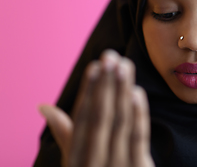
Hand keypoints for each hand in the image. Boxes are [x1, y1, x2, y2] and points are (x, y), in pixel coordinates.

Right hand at [39, 50, 153, 166]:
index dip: (89, 92)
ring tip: (124, 65)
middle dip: (106, 85)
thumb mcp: (76, 159)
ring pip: (119, 124)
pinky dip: (138, 115)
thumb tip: (43, 106)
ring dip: (122, 92)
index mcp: (77, 157)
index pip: (81, 119)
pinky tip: (137, 93)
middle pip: (100, 117)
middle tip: (111, 55)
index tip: (95, 66)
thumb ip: (64, 133)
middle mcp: (92, 162)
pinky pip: (137, 141)